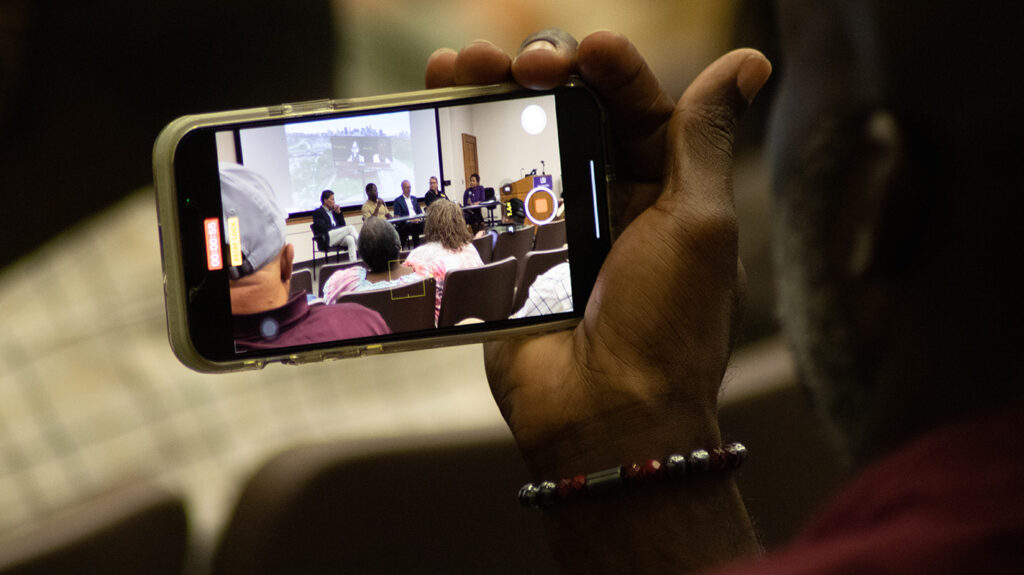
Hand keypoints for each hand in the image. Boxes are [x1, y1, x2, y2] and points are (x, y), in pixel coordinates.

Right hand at [428, 31, 769, 571]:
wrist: (602, 416)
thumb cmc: (664, 324)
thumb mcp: (699, 222)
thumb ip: (705, 139)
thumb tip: (750, 62)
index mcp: (666, 192)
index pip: (639, 108)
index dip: (614, 70)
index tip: (588, 49)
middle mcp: (611, 203)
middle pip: (572, 116)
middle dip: (542, 74)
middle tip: (517, 61)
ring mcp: (555, 229)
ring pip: (522, 143)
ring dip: (492, 95)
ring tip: (459, 64)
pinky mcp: (507, 255)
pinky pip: (484, 191)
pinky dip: (461, 148)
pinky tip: (439, 105)